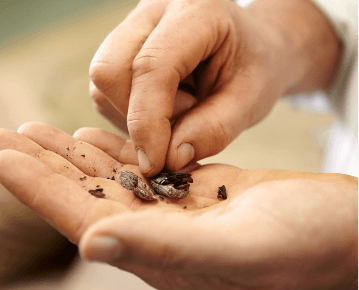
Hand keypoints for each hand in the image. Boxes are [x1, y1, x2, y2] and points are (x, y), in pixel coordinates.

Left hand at [0, 122, 356, 289]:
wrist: (339, 232)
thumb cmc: (303, 243)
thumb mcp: (238, 248)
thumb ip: (165, 249)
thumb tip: (91, 244)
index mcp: (163, 253)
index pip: (83, 217)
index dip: (38, 187)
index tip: (1, 156)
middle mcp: (162, 237)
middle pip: (89, 197)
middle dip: (44, 168)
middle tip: (9, 136)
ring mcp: (179, 214)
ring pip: (113, 181)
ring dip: (74, 158)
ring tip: (41, 134)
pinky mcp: (198, 193)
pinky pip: (144, 171)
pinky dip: (116, 154)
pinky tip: (94, 142)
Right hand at [89, 0, 339, 175]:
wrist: (251, 50)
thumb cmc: (254, 70)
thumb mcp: (249, 101)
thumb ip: (213, 130)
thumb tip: (169, 159)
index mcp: (196, 12)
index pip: (152, 67)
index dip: (148, 123)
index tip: (156, 164)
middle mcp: (155, 11)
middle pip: (110, 71)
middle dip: (138, 118)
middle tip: (180, 128)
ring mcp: (135, 26)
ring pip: (102, 83)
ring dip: (134, 118)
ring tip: (178, 115)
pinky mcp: (125, 48)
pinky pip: (106, 91)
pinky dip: (130, 114)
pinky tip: (163, 111)